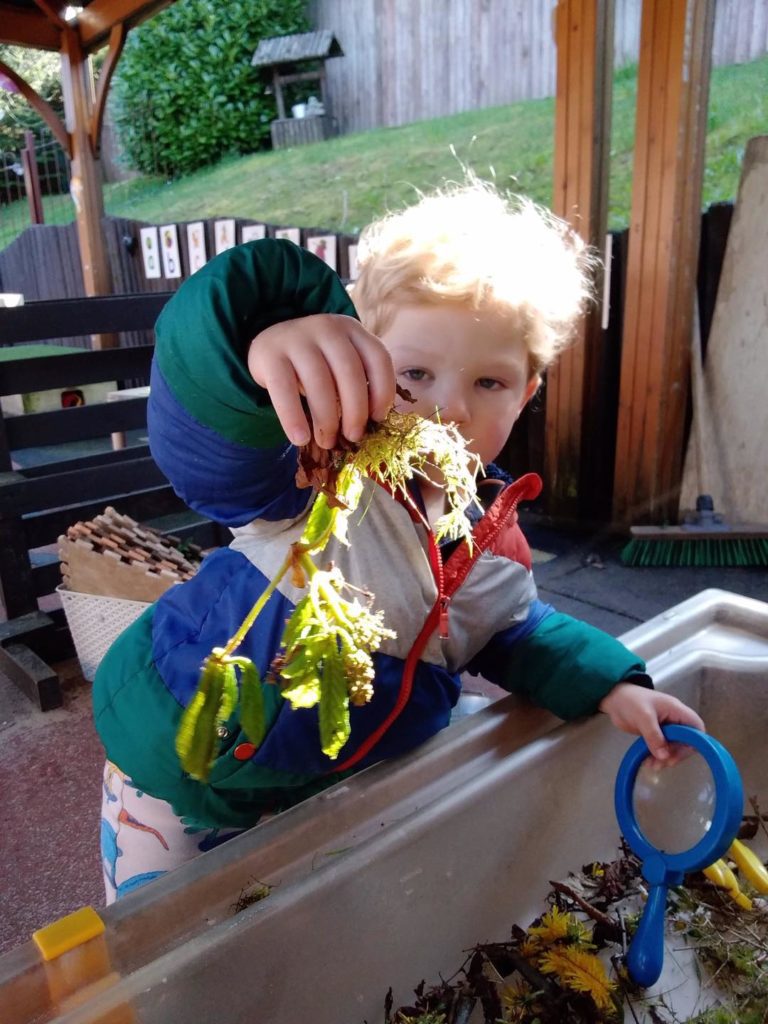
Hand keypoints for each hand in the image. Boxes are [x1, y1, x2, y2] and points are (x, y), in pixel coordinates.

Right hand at [248, 314, 394, 449]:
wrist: (269, 344)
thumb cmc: (314, 362)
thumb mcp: (339, 361)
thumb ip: (356, 381)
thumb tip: (368, 424)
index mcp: (352, 329)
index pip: (378, 358)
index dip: (383, 391)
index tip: (378, 418)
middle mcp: (327, 328)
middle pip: (350, 372)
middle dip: (355, 411)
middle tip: (353, 437)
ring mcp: (297, 339)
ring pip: (319, 382)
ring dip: (327, 419)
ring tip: (327, 441)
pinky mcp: (271, 355)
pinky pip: (284, 390)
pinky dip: (293, 417)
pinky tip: (300, 438)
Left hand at [598, 683, 704, 765]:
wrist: (614, 698)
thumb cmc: (630, 700)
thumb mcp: (643, 717)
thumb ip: (654, 736)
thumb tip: (664, 756)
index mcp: (677, 710)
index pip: (696, 728)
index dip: (694, 742)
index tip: (680, 753)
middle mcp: (675, 720)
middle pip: (687, 741)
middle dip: (677, 753)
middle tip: (664, 762)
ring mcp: (666, 728)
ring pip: (674, 747)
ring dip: (666, 758)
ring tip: (654, 765)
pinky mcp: (657, 734)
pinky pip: (663, 748)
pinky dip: (658, 756)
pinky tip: (649, 762)